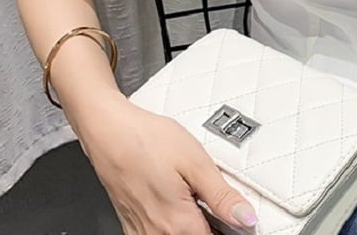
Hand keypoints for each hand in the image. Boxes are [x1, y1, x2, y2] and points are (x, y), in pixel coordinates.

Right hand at [76, 92, 258, 233]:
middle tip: (212, 199)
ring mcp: (142, 234)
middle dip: (212, 226)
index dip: (232, 229)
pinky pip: (160, 234)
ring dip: (194, 225)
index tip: (237, 216)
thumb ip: (222, 196)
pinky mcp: (132, 227)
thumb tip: (246, 218)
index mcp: (179, 225)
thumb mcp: (195, 162)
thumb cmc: (148, 141)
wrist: (110, 132)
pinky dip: (174, 224)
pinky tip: (179, 200)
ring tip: (195, 196)